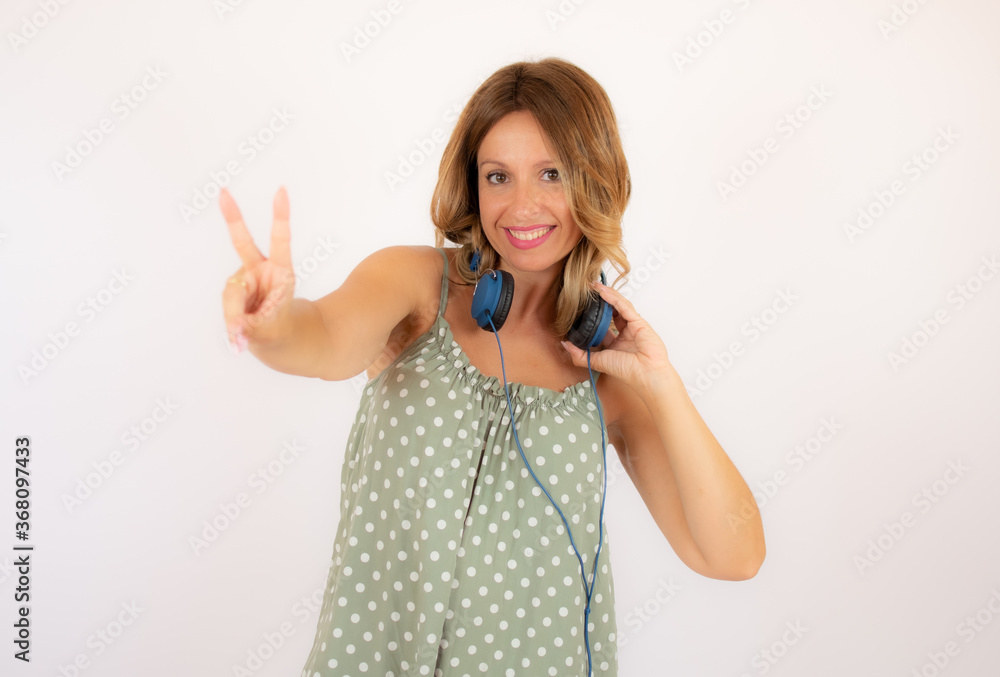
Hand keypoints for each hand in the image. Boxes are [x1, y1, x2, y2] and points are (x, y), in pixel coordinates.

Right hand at [220, 186, 295, 352]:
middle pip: (242, 242)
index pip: (280, 240)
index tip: (280, 190)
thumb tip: (232, 314)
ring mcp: (243, 276)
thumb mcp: (269, 323)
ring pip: (233, 292)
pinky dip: (233, 319)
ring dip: (239, 313)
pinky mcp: (232, 286)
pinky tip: (240, 326)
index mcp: (281, 270)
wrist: (271, 333)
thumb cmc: (274, 322)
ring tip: (251, 325)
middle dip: (233, 217)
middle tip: (222, 192)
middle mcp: (260, 268)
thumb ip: (247, 318)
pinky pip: (227, 301)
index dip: (280, 216)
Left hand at [561, 281, 671, 390]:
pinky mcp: (639, 321)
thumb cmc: (626, 370)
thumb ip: (579, 354)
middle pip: (611, 312)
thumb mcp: (596, 362)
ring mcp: (633, 326)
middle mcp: (625, 333)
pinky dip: (613, 298)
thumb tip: (564, 344)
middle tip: (587, 291)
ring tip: (593, 286)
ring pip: (618, 306)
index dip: (593, 317)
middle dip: (600, 302)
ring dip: (606, 295)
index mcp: (616, 344)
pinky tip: (603, 291)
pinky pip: (624, 306)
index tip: (581, 309)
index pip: (603, 326)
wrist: (645, 373)